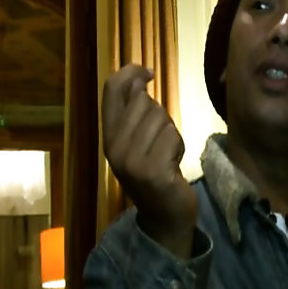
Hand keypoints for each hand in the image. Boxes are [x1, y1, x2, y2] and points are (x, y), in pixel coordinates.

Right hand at [102, 64, 196, 257]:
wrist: (165, 216)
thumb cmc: (156, 173)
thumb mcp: (138, 142)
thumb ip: (135, 113)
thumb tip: (137, 78)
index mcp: (108, 137)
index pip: (111, 90)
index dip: (130, 73)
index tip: (148, 72)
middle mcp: (114, 148)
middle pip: (144, 102)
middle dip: (160, 115)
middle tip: (160, 141)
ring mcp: (132, 161)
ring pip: (161, 119)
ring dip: (171, 134)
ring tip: (166, 155)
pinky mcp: (153, 171)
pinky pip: (172, 137)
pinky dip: (178, 147)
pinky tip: (173, 165)